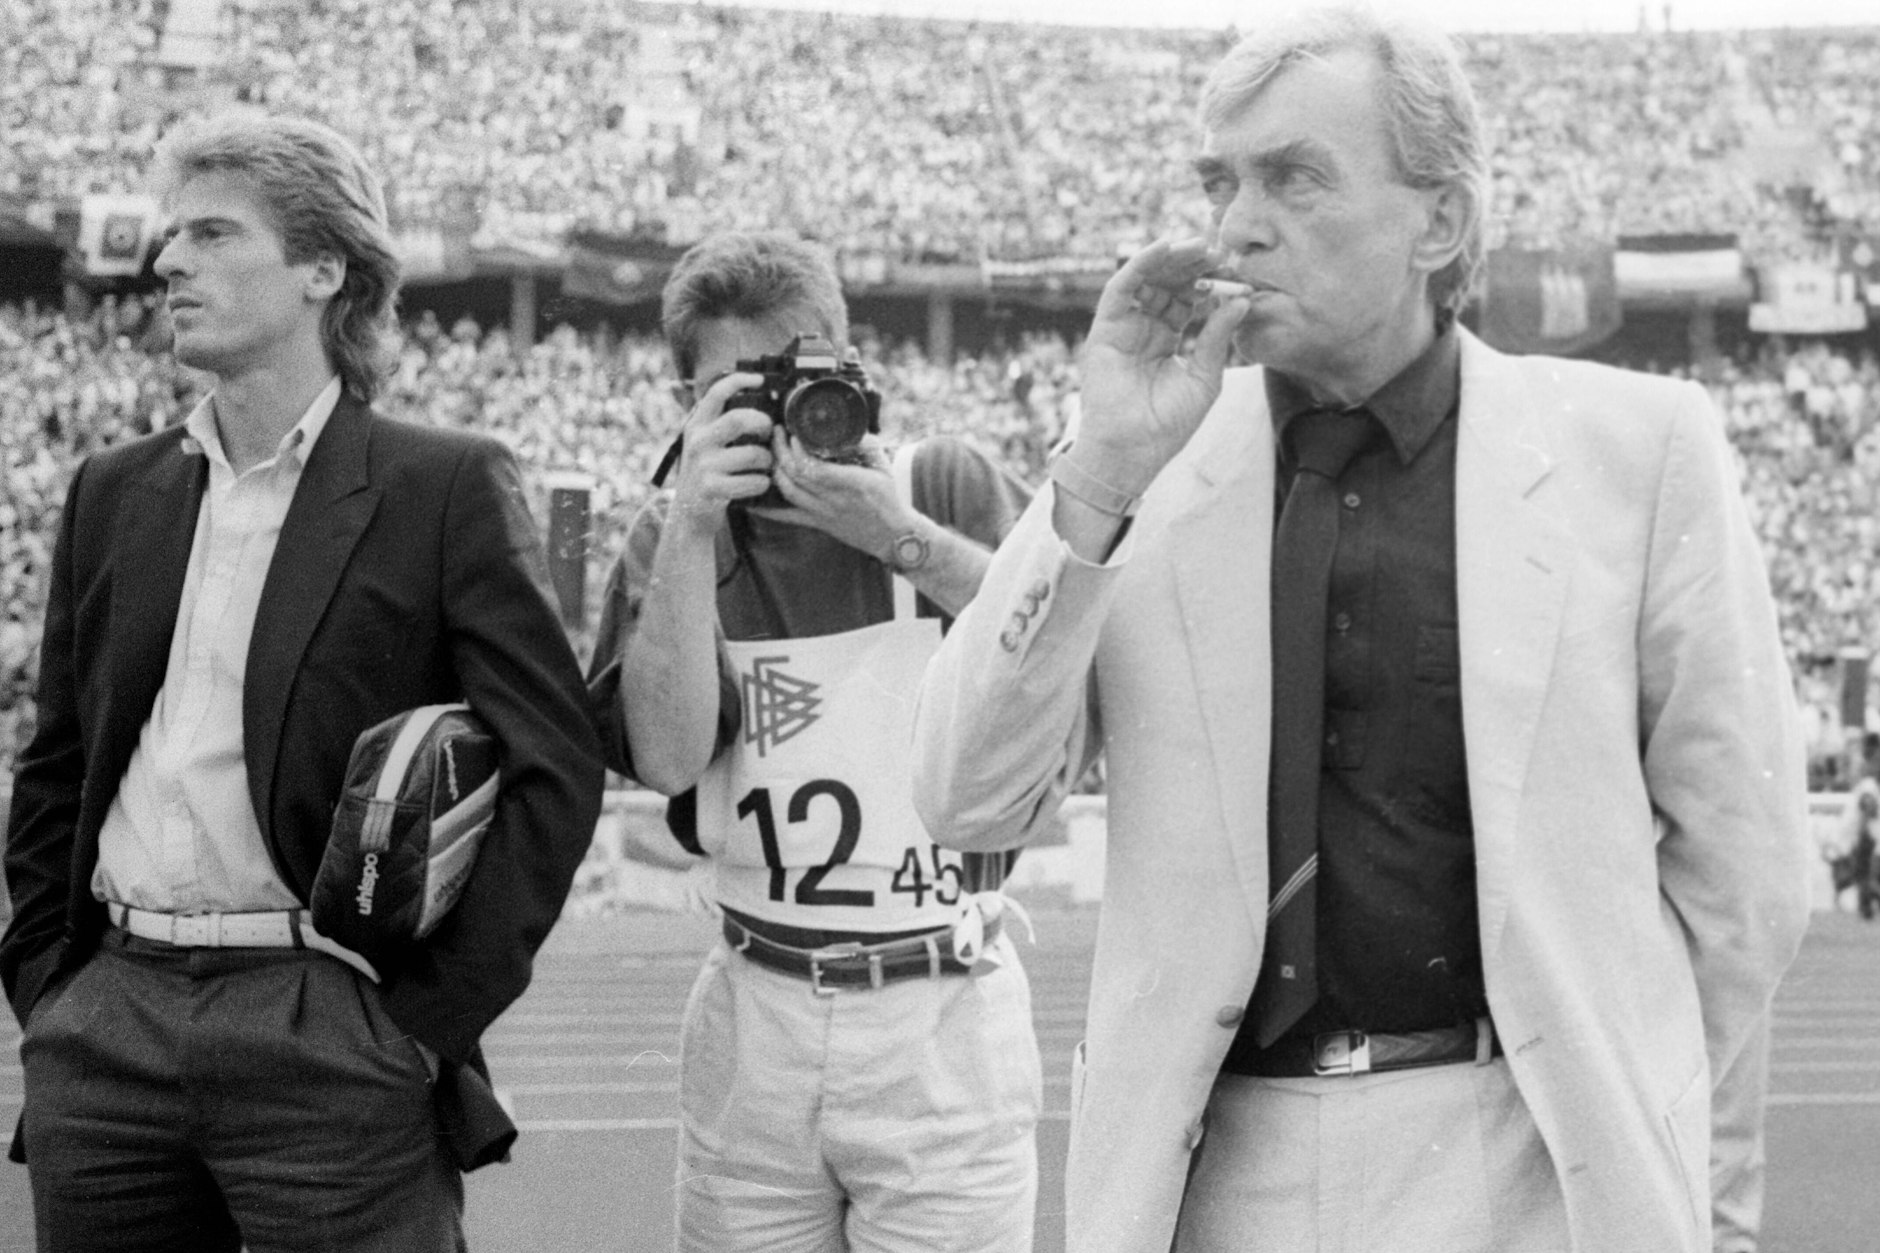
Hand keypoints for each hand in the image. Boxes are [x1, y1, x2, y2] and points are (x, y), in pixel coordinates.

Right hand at [666, 372, 775, 532]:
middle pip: (738, 419)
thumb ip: (720, 420)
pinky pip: (754, 481)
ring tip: (765, 462)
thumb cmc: (707, 470)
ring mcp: (704, 466)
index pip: (715, 393)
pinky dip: (763, 482)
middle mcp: (698, 441)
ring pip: (753, 454)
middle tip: (768, 432)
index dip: (739, 381)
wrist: (689, 510)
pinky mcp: (713, 489)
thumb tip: (753, 392)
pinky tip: (759, 482)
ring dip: (767, 458)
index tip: (759, 379)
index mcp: (697, 424)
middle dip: (762, 423)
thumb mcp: (704, 441)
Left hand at [749, 431, 915, 555]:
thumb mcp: (884, 466)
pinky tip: (750, 499)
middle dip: (781, 451)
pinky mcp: (816, 523)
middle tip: (776, 433)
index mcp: (851, 483)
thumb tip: (850, 427)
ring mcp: (822, 513)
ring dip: (774, 470)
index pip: (815, 467)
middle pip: (795, 476)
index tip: (793, 433)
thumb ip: (868, 445)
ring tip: (771, 451)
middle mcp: (833, 499)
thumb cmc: (889, 498)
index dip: (798, 450)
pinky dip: (766, 508)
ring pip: (788, 492)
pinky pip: (786, 516)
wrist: (892, 535)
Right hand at [1073, 235, 1251, 490]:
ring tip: (1199, 246)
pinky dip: (1141, 264)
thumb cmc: (1167, 425)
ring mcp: (1124, 327)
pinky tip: (1164, 248)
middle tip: (1219, 250)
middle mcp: (1144, 329)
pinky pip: (1122, 288)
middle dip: (1193, 265)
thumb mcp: (1204, 378)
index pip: (1188, 300)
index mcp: (1167, 340)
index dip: (1209, 282)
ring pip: (1147, 280)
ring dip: (1172, 259)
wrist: (1133, 451)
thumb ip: (1218, 338)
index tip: (1233, 268)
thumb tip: (1242, 300)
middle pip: (1168, 284)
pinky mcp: (1105, 329)